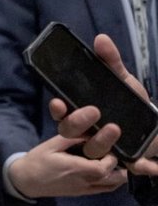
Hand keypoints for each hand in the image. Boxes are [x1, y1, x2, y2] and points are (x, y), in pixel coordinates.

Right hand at [9, 133, 125, 197]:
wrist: (26, 180)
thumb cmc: (37, 160)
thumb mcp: (51, 144)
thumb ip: (71, 139)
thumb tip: (88, 132)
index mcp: (75, 168)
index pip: (103, 168)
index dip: (111, 158)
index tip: (107, 146)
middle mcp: (83, 182)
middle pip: (113, 179)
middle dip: (118, 166)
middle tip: (111, 153)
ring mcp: (84, 189)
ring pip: (111, 186)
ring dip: (117, 174)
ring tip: (112, 161)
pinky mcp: (82, 193)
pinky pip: (104, 190)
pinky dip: (111, 181)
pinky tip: (107, 170)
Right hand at [49, 33, 157, 175]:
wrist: (154, 126)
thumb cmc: (131, 103)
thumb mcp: (122, 80)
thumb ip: (111, 61)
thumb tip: (101, 39)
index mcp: (81, 112)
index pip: (61, 113)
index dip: (57, 110)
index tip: (58, 102)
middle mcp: (87, 131)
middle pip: (69, 132)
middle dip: (78, 122)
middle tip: (94, 111)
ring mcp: (104, 147)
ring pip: (92, 150)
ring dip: (102, 141)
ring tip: (116, 128)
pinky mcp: (123, 160)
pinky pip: (125, 166)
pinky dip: (137, 165)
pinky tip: (145, 163)